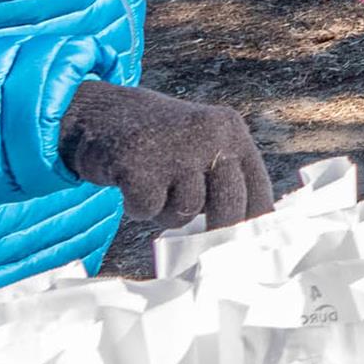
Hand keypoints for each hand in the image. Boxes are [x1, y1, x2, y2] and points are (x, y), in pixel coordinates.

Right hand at [58, 81, 274, 228]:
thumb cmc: (162, 144)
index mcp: (232, 131)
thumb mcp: (205, 147)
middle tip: (200, 243)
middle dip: (215, 233)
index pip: (257, 191)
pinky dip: (138, 207)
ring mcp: (176, 147)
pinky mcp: (139, 161)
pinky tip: (132, 183)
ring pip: (186, 212)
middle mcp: (211, 134)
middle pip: (229, 208)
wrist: (106, 113)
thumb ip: (226, 182)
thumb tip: (243, 239)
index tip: (245, 250)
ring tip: (157, 188)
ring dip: (167, 213)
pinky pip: (148, 210)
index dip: (254, 227)